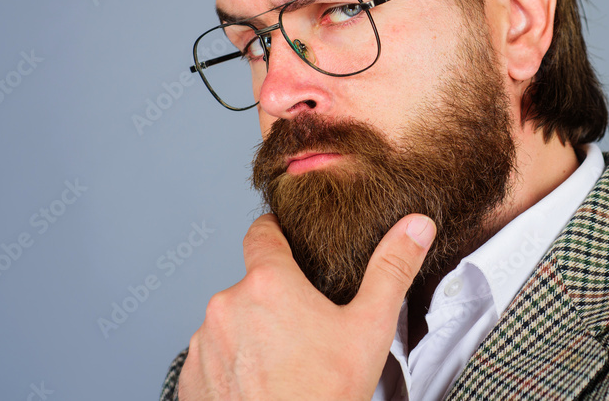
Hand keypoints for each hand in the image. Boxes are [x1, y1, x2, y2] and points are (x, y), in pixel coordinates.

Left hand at [178, 212, 435, 399]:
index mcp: (267, 284)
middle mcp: (225, 307)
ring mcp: (202, 345)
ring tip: (284, 366)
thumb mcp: (370, 328)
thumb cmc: (326, 396)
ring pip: (230, 325)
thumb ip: (391, 269)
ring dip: (251, 335)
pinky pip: (212, 360)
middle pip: (251, 287)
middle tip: (306, 330)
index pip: (261, 233)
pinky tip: (261, 388)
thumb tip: (417, 225)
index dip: (277, 232)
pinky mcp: (191, 381)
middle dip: (274, 301)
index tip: (289, 240)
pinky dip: (232, 369)